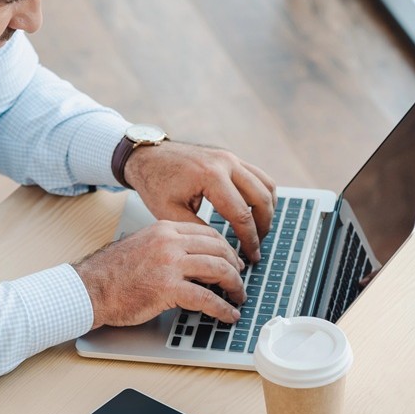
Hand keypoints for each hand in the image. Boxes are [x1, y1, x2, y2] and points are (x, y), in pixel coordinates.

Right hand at [73, 220, 247, 328]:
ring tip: (239, 297)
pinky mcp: (167, 288)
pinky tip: (228, 314)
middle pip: (218, 249)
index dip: (226, 249)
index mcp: (165, 229)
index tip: (234, 260)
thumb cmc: (111, 272)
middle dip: (235, 267)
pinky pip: (206, 298)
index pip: (208, 234)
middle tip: (241, 280)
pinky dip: (223, 308)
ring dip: (234, 286)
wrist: (89, 288)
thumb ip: (168, 248)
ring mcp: (169, 264)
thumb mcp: (143, 245)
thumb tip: (194, 260)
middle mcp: (169, 242)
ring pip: (218, 270)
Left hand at [123, 141, 276, 261]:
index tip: (251, 257)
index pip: (241, 214)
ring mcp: (230, 157)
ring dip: (268, 210)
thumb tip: (223, 251)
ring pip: (267, 185)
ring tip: (259, 232)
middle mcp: (225, 163)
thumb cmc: (154, 182)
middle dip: (263, 227)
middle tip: (256, 247)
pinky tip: (255, 212)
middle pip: (262, 199)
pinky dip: (263, 195)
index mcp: (210, 176)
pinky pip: (259, 176)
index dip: (249, 240)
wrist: (147, 156)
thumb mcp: (170, 213)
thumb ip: (198, 231)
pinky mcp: (230, 157)